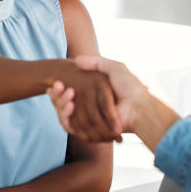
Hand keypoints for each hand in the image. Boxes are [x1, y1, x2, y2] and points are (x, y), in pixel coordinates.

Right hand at [50, 55, 180, 149]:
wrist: (138, 106)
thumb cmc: (129, 86)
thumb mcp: (114, 68)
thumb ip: (96, 63)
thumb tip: (76, 59)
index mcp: (94, 98)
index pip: (70, 95)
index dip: (60, 90)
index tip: (54, 83)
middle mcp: (91, 110)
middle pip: (65, 106)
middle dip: (57, 98)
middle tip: (52, 87)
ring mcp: (90, 121)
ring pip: (65, 115)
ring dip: (60, 104)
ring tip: (55, 92)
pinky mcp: (90, 132)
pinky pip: (70, 126)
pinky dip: (65, 116)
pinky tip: (66, 105)